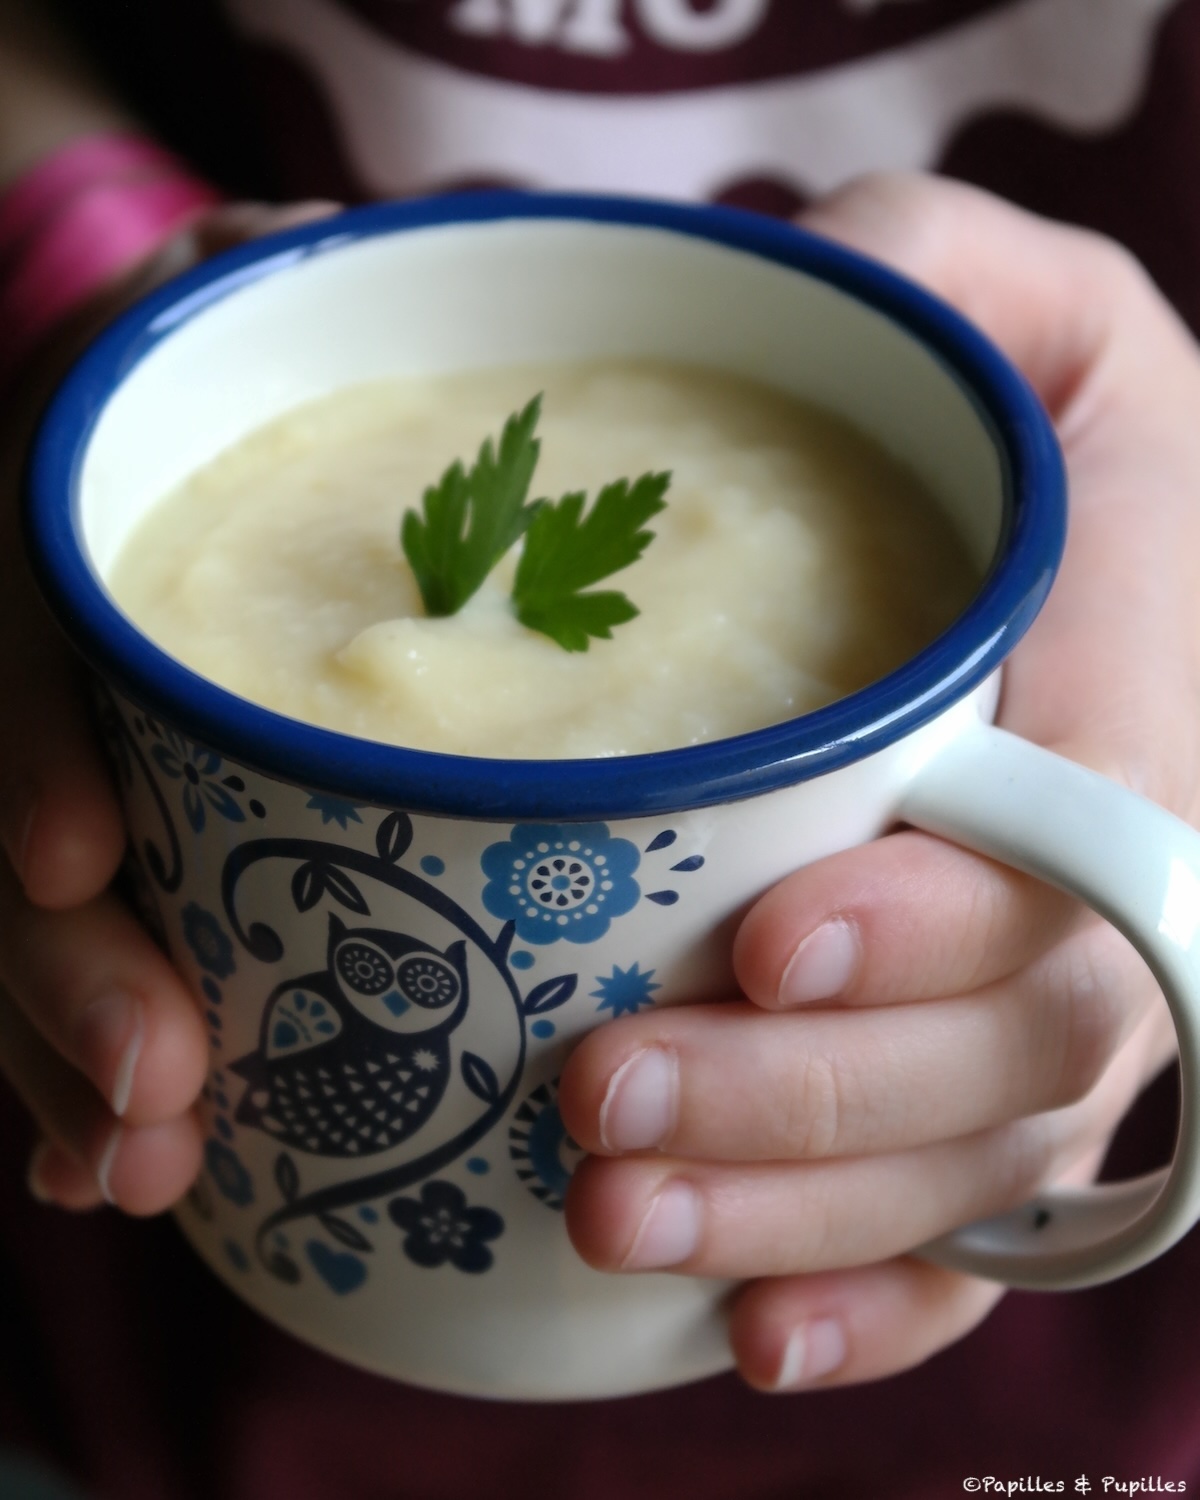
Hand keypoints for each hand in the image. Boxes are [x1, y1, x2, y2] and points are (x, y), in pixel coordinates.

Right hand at [0, 198, 337, 1211]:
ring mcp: (32, 763)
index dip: (17, 745)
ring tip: (143, 1173)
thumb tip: (354, 244)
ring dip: (59, 1067)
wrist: (165, 431)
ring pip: (9, 933)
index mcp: (41, 528)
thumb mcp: (233, 300)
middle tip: (155, 1099)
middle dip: (56, 979)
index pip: (2, 638)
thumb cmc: (222, 365)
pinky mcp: (75, 843)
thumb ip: (269, 283)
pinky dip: (61, 1074)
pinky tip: (108, 1164)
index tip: (63, 860)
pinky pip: (43, 962)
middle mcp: (17, 659)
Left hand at [558, 173, 1197, 1391]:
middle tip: (600, 1105)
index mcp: (1141, 718)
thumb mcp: (1016, 316)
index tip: (771, 933)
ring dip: (797, 1225)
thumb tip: (831, 279)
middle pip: (1002, 1060)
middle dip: (810, 1106)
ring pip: (963, 1172)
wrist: (1077, 553)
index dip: (942, 928)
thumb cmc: (1038, 431)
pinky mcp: (976, 1076)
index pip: (1077, 870)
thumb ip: (943, 280)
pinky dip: (869, 1303)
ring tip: (613, 1225)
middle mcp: (1112, 893)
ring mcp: (1051, 1009)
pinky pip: (958, 1233)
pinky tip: (748, 1338)